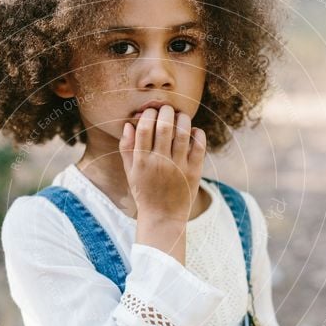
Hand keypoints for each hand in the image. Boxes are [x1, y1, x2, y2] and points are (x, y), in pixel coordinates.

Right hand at [118, 104, 205, 223]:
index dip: (149, 114)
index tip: (151, 112)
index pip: (145, 127)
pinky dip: (197, 133)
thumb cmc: (144, 192)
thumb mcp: (130, 172)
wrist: (163, 217)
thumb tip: (129, 124)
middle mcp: (160, 162)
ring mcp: (178, 167)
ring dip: (183, 118)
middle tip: (167, 109)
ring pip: (183, 132)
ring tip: (181, 116)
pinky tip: (193, 131)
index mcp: (142, 161)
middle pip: (165, 126)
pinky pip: (199, 146)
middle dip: (166, 111)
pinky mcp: (194, 172)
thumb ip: (126, 148)